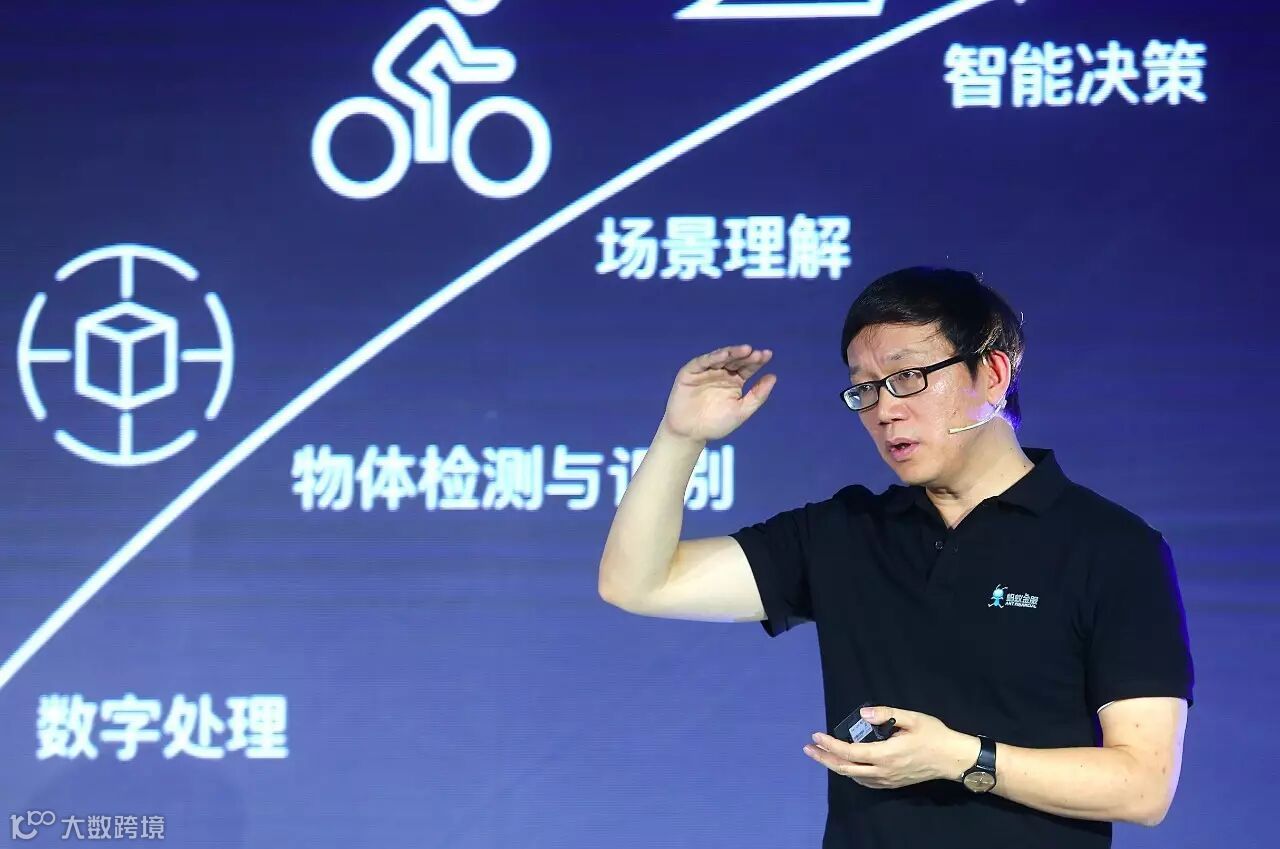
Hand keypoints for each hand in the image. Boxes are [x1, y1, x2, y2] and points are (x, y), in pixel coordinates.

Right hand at [660, 345, 775, 442]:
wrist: (690, 433)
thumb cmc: (716, 424)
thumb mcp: (741, 411)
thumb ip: (757, 395)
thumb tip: (773, 377)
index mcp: (735, 381)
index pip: (748, 367)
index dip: (757, 361)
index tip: (767, 355)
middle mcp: (722, 373)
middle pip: (736, 360)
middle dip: (747, 356)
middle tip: (757, 354)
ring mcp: (706, 371)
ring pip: (721, 357)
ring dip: (733, 352)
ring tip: (746, 350)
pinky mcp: (691, 371)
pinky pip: (703, 362)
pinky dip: (713, 357)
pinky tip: (724, 354)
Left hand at [803, 706, 978, 789]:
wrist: (953, 758)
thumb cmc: (934, 735)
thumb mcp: (912, 718)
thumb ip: (887, 714)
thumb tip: (863, 714)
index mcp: (886, 754)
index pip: (850, 752)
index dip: (830, 744)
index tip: (816, 735)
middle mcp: (883, 771)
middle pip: (846, 769)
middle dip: (824, 758)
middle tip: (809, 749)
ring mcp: (888, 779)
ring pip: (854, 777)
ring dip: (836, 766)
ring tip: (822, 754)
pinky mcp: (893, 783)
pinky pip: (866, 782)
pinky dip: (851, 773)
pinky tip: (847, 765)